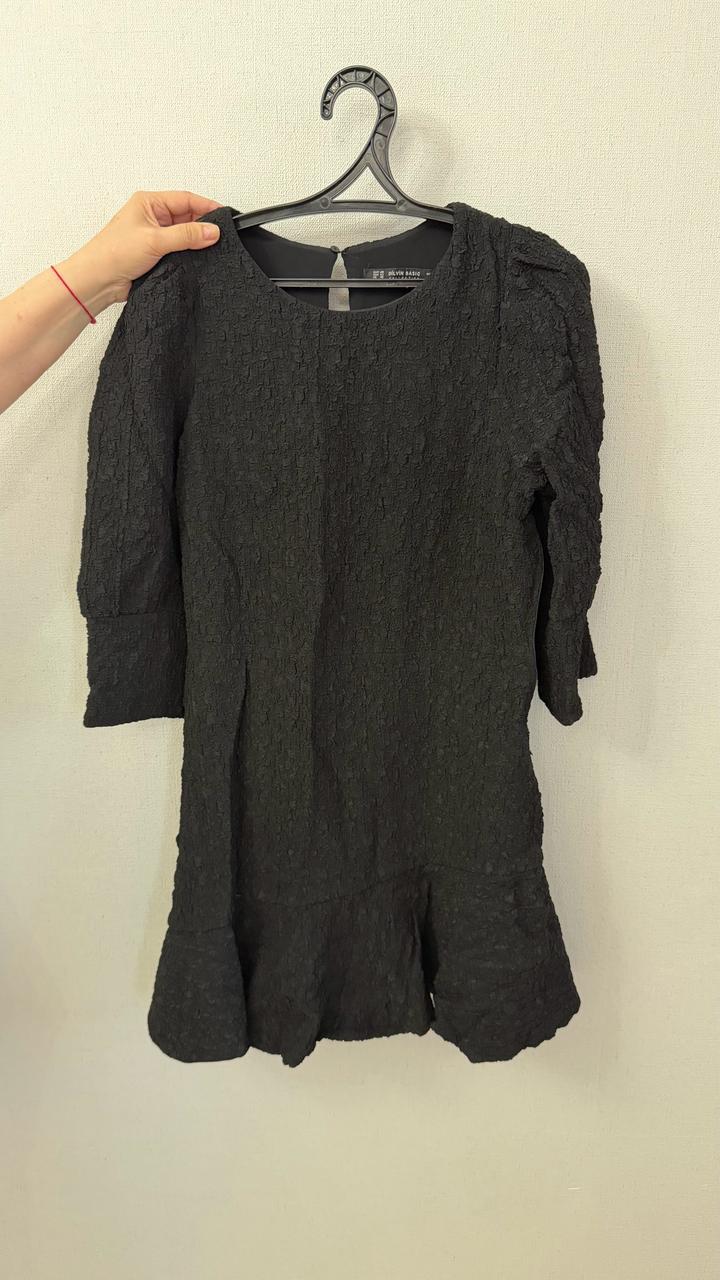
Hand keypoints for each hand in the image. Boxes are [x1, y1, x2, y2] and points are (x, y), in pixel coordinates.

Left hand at [61, 190, 222, 308]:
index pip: (185, 199)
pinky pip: (179, 251)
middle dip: (202, 226)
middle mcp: (152, 217)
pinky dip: (188, 255)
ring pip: (184, 235)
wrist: (98, 281)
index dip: (206, 206)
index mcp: (148, 203)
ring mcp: (154, 236)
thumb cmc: (112, 254)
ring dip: (194, 243)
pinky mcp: (156, 254)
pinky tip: (196, 260)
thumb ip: (186, 236)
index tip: (224, 216)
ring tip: (209, 249)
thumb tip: (212, 232)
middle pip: (187, 216)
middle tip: (218, 237)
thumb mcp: (154, 240)